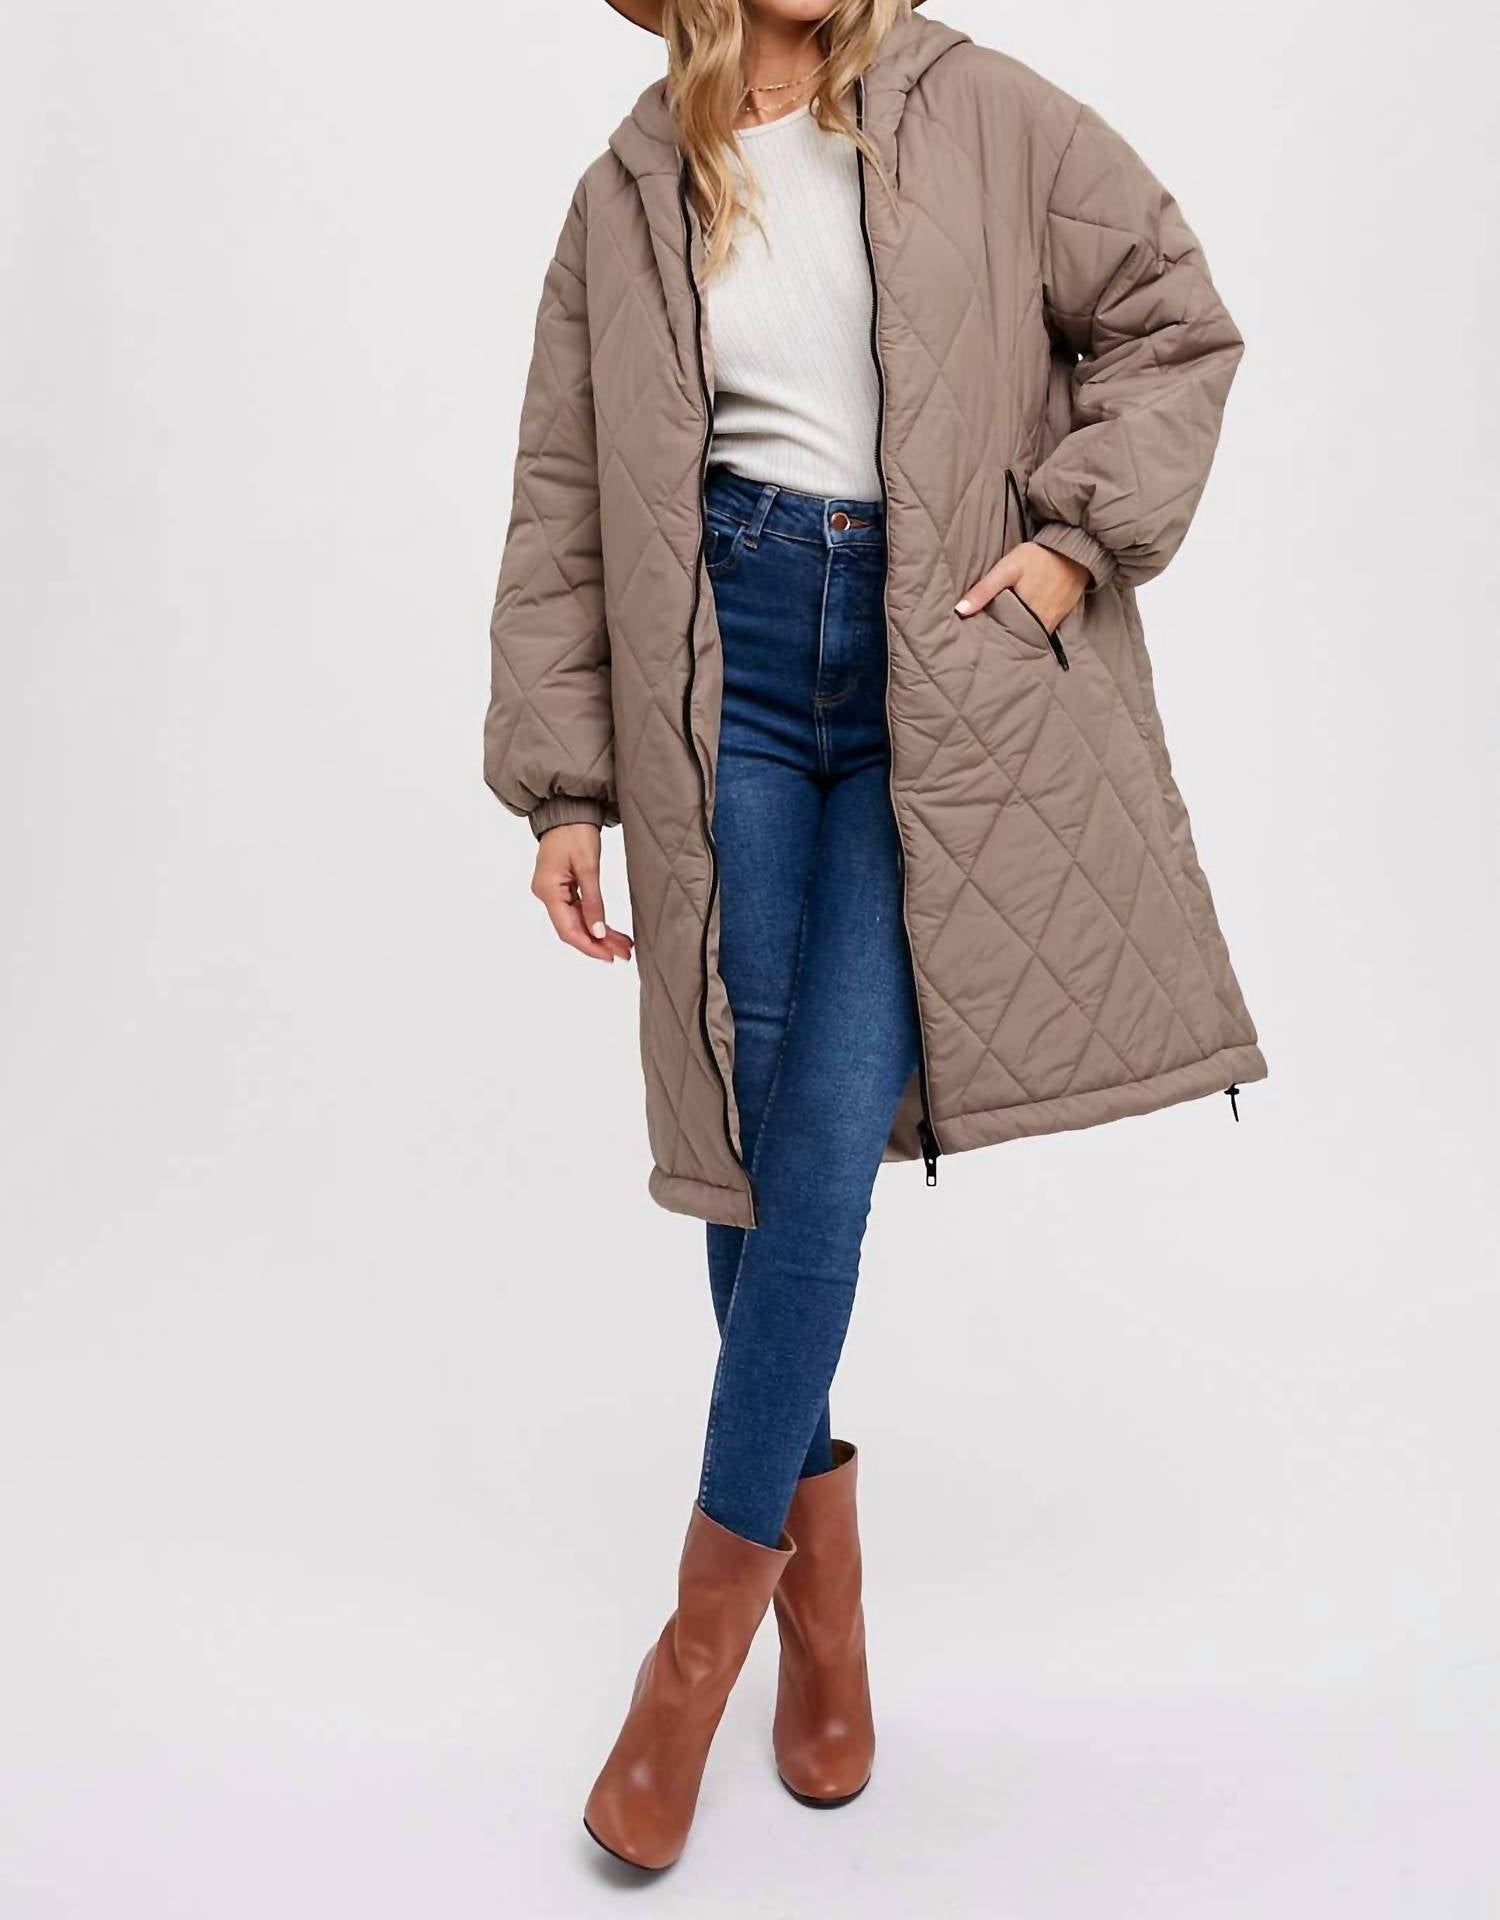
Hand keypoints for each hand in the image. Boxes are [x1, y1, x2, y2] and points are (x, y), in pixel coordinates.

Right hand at [530, 823, 633, 963]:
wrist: (567, 810)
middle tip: (624, 954)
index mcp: (548, 890)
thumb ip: (593, 900)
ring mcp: (553, 892)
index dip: (589, 946)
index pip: (568, 929)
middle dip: (599, 943)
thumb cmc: (575, 831)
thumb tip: (597, 931)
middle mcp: (546, 894)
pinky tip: (610, 931)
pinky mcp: (561, 888)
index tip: (609, 957)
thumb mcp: (588, 865)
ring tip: (623, 946)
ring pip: (577, 921)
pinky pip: (578, 910)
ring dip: (599, 934)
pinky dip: (594, 920)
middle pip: (572, 929)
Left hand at [955, 542, 1088, 633]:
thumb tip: (960, 610)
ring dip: (1018, 634)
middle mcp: (1041, 624)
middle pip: (1017, 639)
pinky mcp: (1061, 617)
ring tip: (1003, 630)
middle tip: (988, 636)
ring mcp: (1053, 622)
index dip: (991, 640)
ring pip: (1030, 635)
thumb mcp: (1007, 569)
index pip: (1003, 638)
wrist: (1074, 550)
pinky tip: (1023, 620)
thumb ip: (984, 590)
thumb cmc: (1038, 558)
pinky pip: (1043, 628)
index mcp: (1026, 616)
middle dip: (1004, 638)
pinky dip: (1032, 627)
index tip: (978, 640)